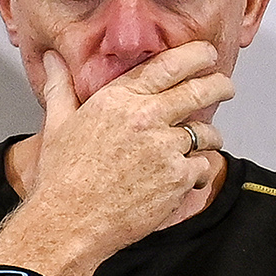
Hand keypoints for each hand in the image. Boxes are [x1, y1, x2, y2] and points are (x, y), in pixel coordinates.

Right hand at [28, 43, 230, 249]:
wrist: (70, 221)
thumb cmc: (62, 177)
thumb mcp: (57, 124)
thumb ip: (61, 87)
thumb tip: (52, 59)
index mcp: (118, 100)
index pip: (168, 66)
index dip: (196, 55)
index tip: (206, 54)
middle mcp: (145, 118)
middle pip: (200, 91)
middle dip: (219, 86)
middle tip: (224, 87)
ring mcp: (165, 147)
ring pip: (207, 133)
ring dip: (210, 137)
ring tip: (202, 144)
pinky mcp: (178, 177)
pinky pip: (203, 167)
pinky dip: (198, 173)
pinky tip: (184, 179)